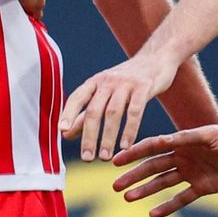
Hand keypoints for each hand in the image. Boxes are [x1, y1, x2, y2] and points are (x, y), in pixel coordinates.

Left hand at [59, 51, 177, 161]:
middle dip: (89, 135)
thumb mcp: (105, 93)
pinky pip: (135, 111)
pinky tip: (126, 146)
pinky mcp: (144, 87)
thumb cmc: (126, 81)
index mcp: (95, 82)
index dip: (69, 113)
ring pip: (113, 113)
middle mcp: (108, 81)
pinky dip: (129, 130)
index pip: (77, 97)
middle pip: (95, 110)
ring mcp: (126, 83)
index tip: (62, 131)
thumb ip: (86, 113)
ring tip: (104, 158)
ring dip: (108, 137)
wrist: (156, 59)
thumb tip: (65, 134)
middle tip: (86, 158)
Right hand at [110, 124, 217, 216]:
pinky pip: (182, 198)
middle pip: (153, 167)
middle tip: (115, 186)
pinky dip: (167, 206)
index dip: (134, 153)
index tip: (116, 161)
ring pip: (163, 183)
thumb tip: (160, 142)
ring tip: (127, 198)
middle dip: (134, 175)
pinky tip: (152, 213)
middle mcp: (184, 156)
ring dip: (145, 190)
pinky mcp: (204, 187)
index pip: (152, 147)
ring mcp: (192, 172)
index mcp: (183, 140)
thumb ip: (186, 139)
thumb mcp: (210, 136)